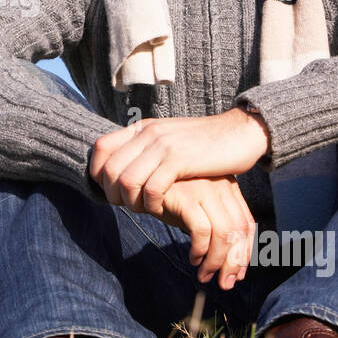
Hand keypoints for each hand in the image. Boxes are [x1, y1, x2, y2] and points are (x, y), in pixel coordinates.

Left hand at [89, 109, 269, 209]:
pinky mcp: (179, 160)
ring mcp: (163, 145)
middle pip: (108, 169)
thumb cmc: (206, 144)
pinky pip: (150, 187)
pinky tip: (160, 209)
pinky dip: (150, 204)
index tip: (110, 190)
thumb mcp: (170, 140)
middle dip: (112, 195)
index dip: (97, 173)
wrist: (241, 132)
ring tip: (143, 209)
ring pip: (126, 180)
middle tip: (128, 206)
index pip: (100, 148)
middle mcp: (148, 134)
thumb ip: (148, 149)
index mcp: (143, 128)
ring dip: (130, 202)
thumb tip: (126, 167)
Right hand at [154, 176, 256, 288]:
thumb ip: (216, 228)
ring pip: (222, 232)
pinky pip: (201, 229)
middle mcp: (220, 185)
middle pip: (237, 229)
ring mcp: (203, 189)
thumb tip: (233, 265)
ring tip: (205, 276)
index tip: (238, 273)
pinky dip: (200, 249)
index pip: (246, 223)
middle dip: (234, 262)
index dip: (245, 252)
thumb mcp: (198, 211)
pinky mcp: (185, 195)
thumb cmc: (170, 200)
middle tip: (225, 283)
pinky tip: (193, 259)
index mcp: (228, 187)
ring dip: (216, 261)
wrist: (139, 184)